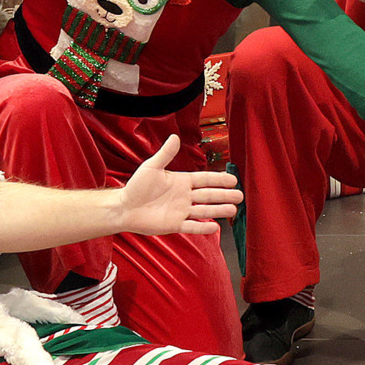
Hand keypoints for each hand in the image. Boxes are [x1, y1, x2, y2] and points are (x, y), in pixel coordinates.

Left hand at [114, 135, 241, 235]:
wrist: (124, 208)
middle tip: (240, 196)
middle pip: (209, 195)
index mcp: (182, 181)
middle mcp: (185, 196)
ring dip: (219, 210)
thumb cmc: (136, 187)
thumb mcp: (151, 167)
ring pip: (204, 211)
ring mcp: (181, 211)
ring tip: (233, 210)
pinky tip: (215, 227)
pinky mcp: (175, 225)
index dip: (219, 179)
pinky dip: (203, 227)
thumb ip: (165, 154)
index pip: (205, 180)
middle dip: (225, 195)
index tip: (233, 179)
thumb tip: (175, 136)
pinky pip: (192, 226)